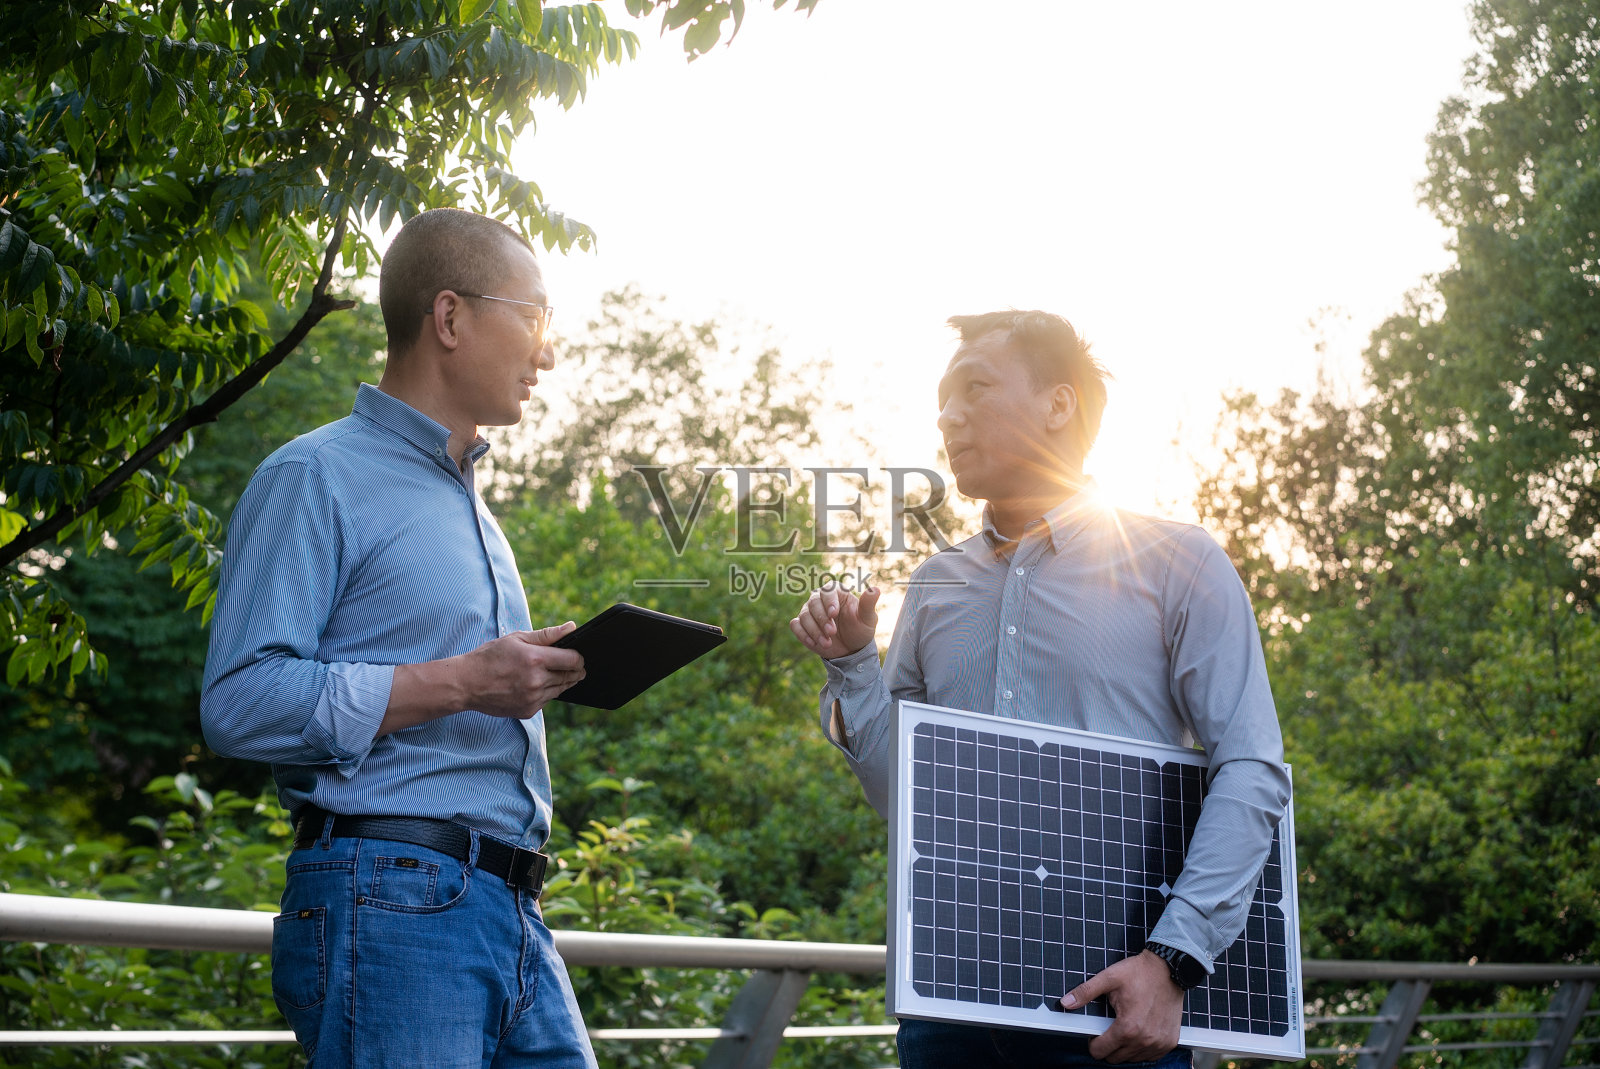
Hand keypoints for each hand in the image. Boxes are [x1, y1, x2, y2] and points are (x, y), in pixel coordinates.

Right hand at [458, 622, 585, 718]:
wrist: (467, 683)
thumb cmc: (490, 656)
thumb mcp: (517, 638)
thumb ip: (547, 635)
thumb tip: (572, 627)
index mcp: (536, 659)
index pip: (573, 660)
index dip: (579, 657)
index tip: (577, 656)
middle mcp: (537, 681)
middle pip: (570, 676)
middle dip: (574, 670)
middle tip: (571, 665)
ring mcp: (533, 698)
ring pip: (561, 689)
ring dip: (561, 681)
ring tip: (551, 672)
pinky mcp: (528, 711)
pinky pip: (547, 700)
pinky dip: (546, 692)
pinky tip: (536, 684)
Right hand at [789, 583, 880, 659]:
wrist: (851, 648)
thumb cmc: (860, 629)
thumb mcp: (868, 618)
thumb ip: (868, 604)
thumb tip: (876, 589)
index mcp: (837, 592)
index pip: (828, 590)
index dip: (829, 601)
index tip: (834, 613)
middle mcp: (820, 599)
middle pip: (813, 602)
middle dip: (822, 619)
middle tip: (832, 632)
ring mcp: (809, 611)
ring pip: (804, 615)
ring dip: (814, 630)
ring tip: (827, 643)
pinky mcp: (802, 624)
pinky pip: (795, 625)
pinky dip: (803, 634)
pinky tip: (814, 644)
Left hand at [1059, 949, 1184, 1062]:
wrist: (1169, 969)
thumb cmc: (1140, 973)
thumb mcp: (1109, 978)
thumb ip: (1085, 992)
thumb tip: (1066, 1002)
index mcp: (1127, 1028)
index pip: (1100, 1052)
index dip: (1093, 1043)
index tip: (1095, 1033)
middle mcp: (1144, 1040)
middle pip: (1115, 1058)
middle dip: (1108, 1046)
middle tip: (1110, 1027)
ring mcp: (1159, 1043)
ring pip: (1132, 1059)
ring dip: (1125, 1048)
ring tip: (1126, 1027)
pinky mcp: (1169, 1042)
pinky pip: (1150, 1057)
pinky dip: (1143, 1049)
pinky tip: (1141, 1033)